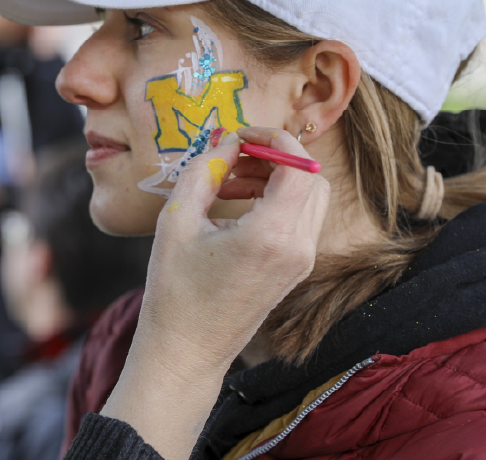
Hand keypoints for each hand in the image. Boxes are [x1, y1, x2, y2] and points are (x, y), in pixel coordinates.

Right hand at [99, 126, 329, 459]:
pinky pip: (301, 219)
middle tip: (234, 155)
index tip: (240, 135)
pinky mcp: (296, 270)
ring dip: (277, 177)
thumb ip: (203, 171)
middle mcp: (298, 248)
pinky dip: (277, 200)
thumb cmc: (174, 290)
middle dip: (276, 155)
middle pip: (312, 177)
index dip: (272, 137)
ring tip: (229, 180)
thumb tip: (225, 141)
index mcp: (271, 235)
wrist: (187, 351)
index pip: (299, 164)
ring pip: (311, 197)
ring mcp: (302, 262)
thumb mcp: (176, 220)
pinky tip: (236, 203)